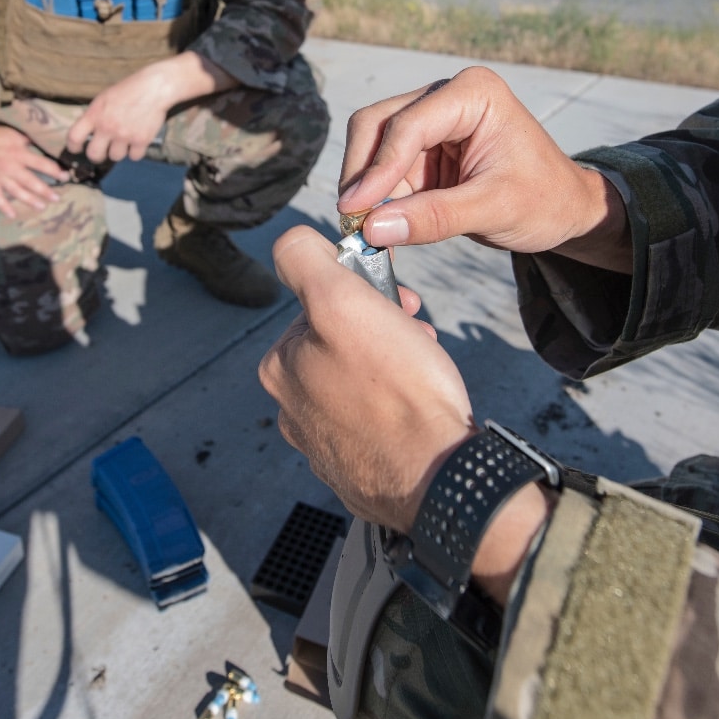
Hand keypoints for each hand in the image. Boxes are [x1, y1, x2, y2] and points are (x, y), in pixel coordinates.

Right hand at [0, 118, 64, 219]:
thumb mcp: (17, 133)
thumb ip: (32, 141)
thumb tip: (49, 142)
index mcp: (20, 154)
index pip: (42, 164)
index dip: (55, 171)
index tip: (66, 176)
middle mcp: (11, 167)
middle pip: (31, 182)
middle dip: (45, 191)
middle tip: (57, 198)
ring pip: (16, 191)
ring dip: (29, 200)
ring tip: (41, 207)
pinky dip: (4, 207)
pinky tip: (13, 215)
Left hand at [65, 53, 235, 163]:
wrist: (154, 88)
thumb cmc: (129, 89)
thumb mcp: (104, 98)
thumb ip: (95, 115)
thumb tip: (88, 132)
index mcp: (94, 114)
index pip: (74, 137)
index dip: (73, 147)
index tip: (76, 149)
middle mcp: (107, 127)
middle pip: (94, 154)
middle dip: (97, 155)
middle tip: (102, 151)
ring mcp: (124, 135)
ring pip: (116, 157)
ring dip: (120, 151)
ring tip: (125, 140)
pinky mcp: (141, 140)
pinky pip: (135, 156)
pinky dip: (136, 151)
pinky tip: (138, 141)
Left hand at [258, 225, 474, 532]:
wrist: (437, 475)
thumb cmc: (397, 386)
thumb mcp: (344, 301)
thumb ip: (305, 261)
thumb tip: (292, 243)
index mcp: (281, 368)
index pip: (318, 304)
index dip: (361, 293)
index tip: (397, 299)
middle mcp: (292, 410)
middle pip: (339, 343)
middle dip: (379, 328)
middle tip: (416, 333)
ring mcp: (323, 446)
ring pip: (358, 382)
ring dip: (391, 364)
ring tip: (423, 370)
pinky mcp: (356, 471)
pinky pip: (374, 422)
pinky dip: (397, 407)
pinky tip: (417, 410)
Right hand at [336, 66, 631, 271]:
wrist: (565, 208)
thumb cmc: (545, 200)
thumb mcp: (494, 210)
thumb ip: (434, 217)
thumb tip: (372, 229)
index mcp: (474, 93)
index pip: (408, 125)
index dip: (377, 169)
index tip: (355, 211)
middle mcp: (446, 96)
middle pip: (377, 125)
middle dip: (362, 174)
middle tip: (351, 223)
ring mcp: (432, 120)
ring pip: (372, 146)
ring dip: (366, 188)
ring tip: (366, 231)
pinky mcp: (423, 148)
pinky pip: (384, 169)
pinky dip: (376, 198)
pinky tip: (379, 227)